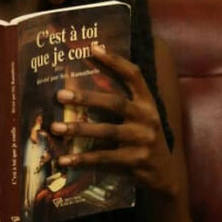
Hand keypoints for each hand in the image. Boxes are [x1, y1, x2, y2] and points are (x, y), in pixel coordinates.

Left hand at [51, 42, 175, 196]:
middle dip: (86, 98)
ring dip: (78, 129)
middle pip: (114, 103)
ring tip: (55, 127)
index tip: (93, 48)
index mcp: (148, 102)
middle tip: (60, 95)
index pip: (134, 75)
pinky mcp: (134, 161)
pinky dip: (82, 159)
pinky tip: (63, 159)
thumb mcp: (143, 114)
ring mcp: (142, 140)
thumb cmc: (145, 136)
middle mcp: (147, 118)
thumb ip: (126, 98)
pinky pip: (103, 158)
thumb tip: (92, 75)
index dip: (115, 61)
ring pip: (105, 131)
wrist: (165, 173)